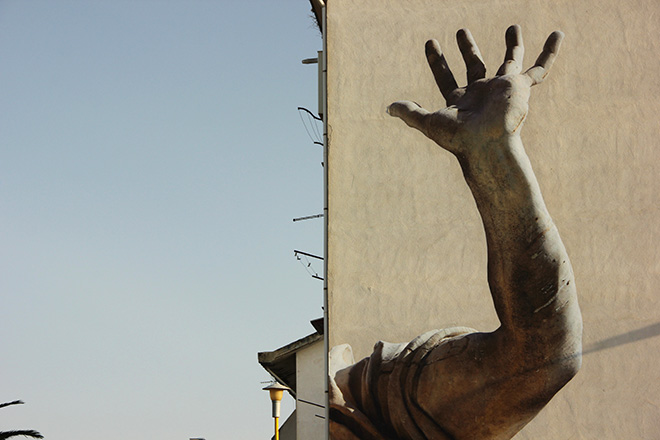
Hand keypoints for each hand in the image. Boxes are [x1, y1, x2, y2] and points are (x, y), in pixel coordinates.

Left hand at [388, 25, 562, 154]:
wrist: (488, 145)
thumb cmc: (459, 138)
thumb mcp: (428, 122)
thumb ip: (410, 113)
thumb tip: (388, 108)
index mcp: (460, 101)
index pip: (445, 76)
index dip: (437, 60)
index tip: (430, 42)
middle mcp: (481, 93)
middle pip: (474, 65)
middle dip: (468, 48)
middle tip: (462, 32)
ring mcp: (502, 89)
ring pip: (509, 61)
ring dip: (512, 44)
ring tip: (513, 27)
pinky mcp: (521, 87)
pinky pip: (540, 67)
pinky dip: (549, 52)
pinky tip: (558, 34)